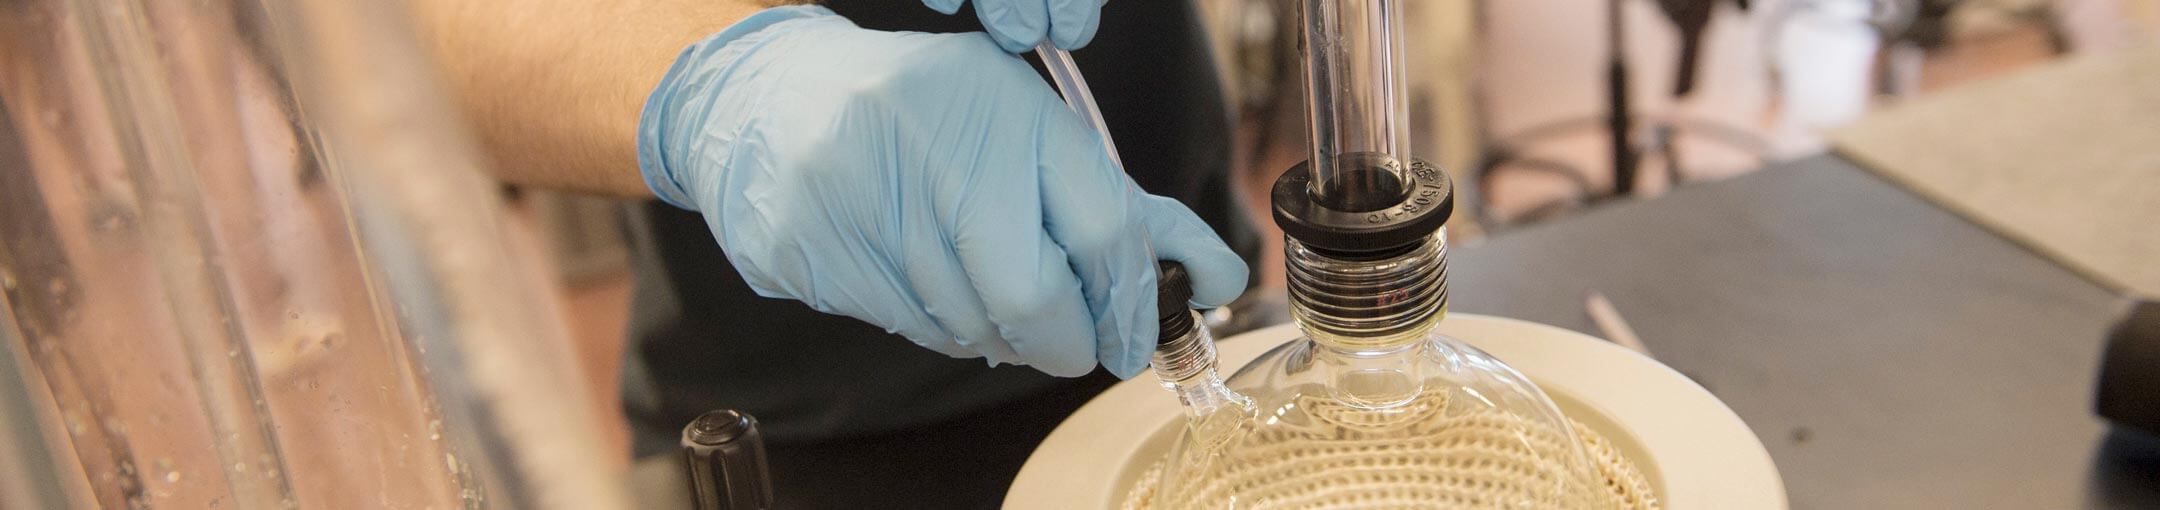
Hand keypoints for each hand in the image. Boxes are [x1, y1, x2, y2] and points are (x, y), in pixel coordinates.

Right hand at [638, 7, 1246, 377]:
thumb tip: (1214, 275)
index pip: (1102, 229)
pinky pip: (914, 330)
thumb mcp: (1025, 129)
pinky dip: (945, 328)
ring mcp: (869, 202)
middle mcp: (937, 149)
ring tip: (995, 296)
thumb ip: (1117, 203)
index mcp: (1005, 109)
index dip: (1134, 301)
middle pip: (1034, 296)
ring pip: (973, 326)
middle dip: (1068, 340)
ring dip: (1005, 335)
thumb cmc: (926, 114)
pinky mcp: (818, 252)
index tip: (1141, 332)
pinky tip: (939, 289)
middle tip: (1077, 343)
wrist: (774, 100)